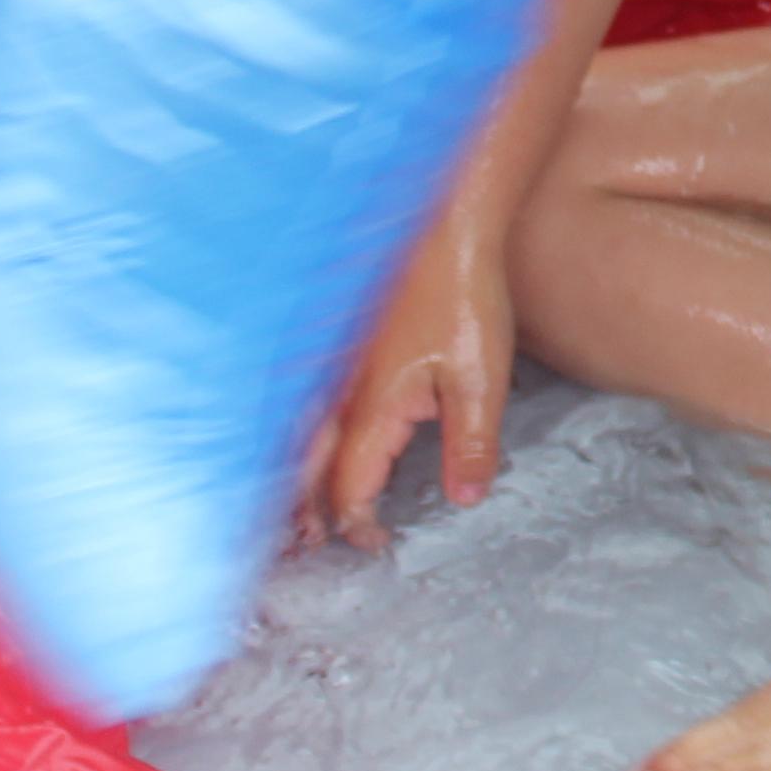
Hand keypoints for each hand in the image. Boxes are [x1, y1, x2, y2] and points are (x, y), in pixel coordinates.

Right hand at [303, 217, 516, 553]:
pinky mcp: (336, 341)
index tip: (373, 543)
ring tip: (291, 508)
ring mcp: (330, 363)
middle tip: (306, 543)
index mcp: (370, 407)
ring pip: (292, 436)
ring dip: (290, 475)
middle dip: (300, 510)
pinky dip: (295, 434)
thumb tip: (465, 497)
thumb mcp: (480, 378)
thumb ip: (471, 443)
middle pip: (302, 469)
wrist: (442, 226)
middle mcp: (338, 390)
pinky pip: (301, 402)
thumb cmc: (461, 294)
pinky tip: (299, 439)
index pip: (347, 487)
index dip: (355, 523)